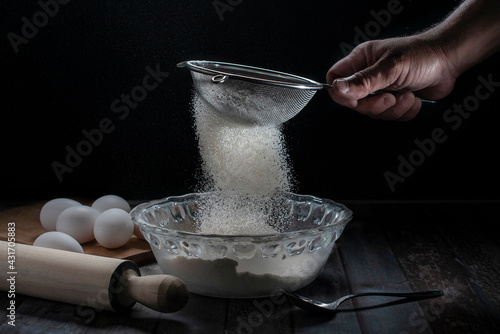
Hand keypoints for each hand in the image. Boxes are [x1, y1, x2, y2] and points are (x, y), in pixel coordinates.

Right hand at [326, 36, 458, 120]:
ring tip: (408, 95)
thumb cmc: (421, 55)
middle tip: (390, 97)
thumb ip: (363, 81)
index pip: (335, 79)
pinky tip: (413, 99)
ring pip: (372, 112)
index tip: (357, 99)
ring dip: (393, 109)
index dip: (342, 94)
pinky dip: (404, 112)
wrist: (449, 60)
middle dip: (374, 105)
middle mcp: (367, 75)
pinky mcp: (394, 101)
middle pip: (354, 102)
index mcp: (361, 60)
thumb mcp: (390, 68)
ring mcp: (380, 89)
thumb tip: (337, 89)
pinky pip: (389, 117)